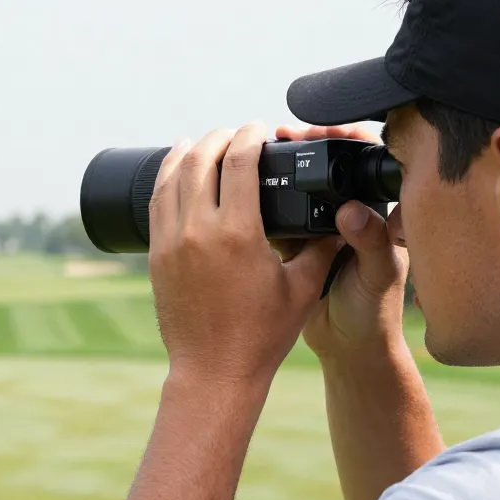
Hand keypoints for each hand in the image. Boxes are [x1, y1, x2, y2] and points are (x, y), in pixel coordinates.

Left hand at [148, 123, 341, 387]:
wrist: (214, 372)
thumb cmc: (262, 336)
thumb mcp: (302, 289)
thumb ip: (321, 247)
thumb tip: (342, 216)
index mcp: (237, 233)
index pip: (238, 162)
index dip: (249, 135)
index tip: (258, 127)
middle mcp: (198, 231)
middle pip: (200, 160)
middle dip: (219, 138)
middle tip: (236, 133)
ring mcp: (171, 243)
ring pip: (171, 177)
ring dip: (188, 152)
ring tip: (202, 140)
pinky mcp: (156, 256)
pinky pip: (156, 203)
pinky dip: (165, 178)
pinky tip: (175, 170)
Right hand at [272, 124, 409, 361]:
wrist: (347, 348)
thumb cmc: (374, 313)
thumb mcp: (377, 275)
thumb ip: (370, 242)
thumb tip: (351, 211)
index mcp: (377, 212)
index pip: (366, 158)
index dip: (348, 136)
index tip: (324, 130)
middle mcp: (350, 212)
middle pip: (328, 163)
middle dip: (306, 142)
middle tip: (284, 133)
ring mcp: (320, 227)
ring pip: (300, 185)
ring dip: (281, 165)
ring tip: (262, 148)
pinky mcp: (294, 243)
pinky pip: (277, 213)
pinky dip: (262, 197)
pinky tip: (244, 184)